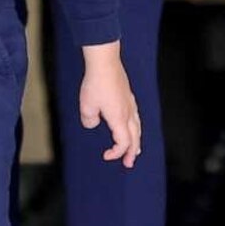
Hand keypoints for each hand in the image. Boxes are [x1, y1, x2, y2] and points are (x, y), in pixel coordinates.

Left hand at [80, 46, 141, 166]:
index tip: (106, 156)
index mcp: (119, 119)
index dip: (116, 153)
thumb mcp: (86, 106)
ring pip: (138, 127)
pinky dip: (135, 127)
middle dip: (132, 152)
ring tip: (135, 149)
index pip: (123, 143)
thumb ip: (89, 120)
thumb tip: (92, 124)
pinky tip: (131, 125)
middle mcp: (128, 113)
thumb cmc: (96, 83)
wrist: (105, 62)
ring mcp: (130, 104)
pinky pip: (136, 117)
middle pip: (135, 138)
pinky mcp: (129, 96)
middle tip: (129, 163)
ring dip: (136, 140)